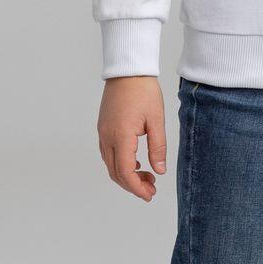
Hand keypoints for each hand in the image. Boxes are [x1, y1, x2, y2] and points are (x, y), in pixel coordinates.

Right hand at [97, 75, 167, 201]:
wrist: (128, 69)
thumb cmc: (144, 91)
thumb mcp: (156, 119)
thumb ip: (158, 147)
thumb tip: (159, 171)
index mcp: (121, 136)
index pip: (126, 172)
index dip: (137, 188)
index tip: (150, 194)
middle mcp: (107, 137)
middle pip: (116, 173)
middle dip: (133, 185)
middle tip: (151, 188)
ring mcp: (103, 132)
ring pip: (111, 164)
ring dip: (126, 175)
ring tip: (147, 175)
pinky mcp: (103, 127)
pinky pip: (108, 153)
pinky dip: (120, 163)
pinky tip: (136, 162)